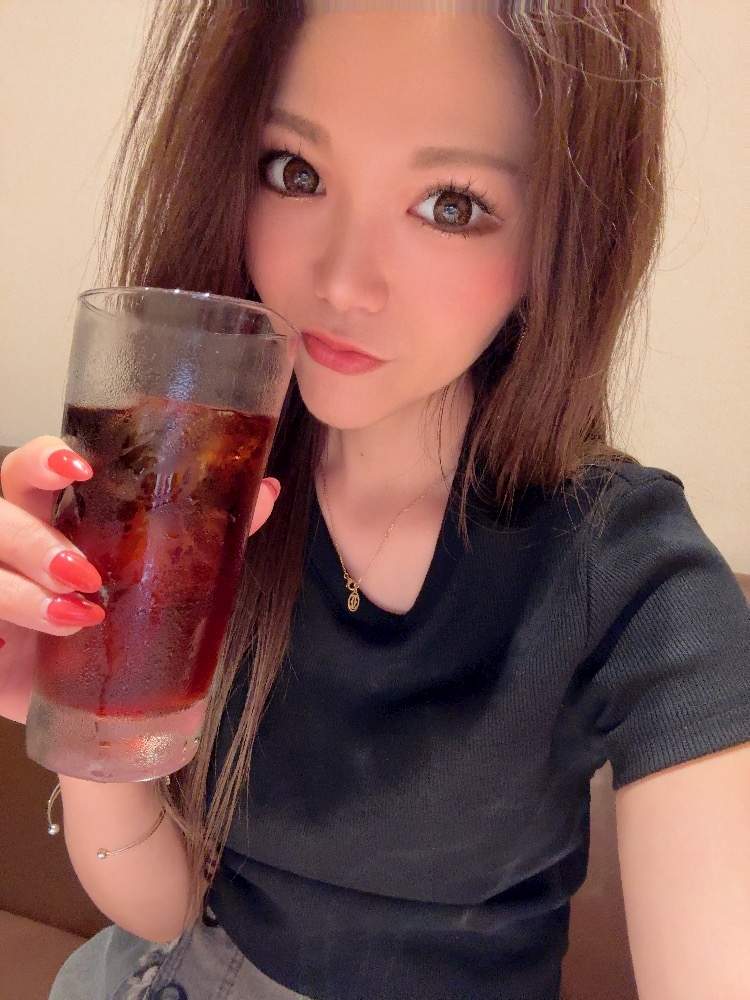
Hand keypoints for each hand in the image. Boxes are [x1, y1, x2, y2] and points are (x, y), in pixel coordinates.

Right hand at [0, 437, 280, 725]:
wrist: (98, 703)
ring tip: (79, 615)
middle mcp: (15, 545)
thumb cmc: (124, 624)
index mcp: (56, 516)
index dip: (44, 459)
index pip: (33, 467)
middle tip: (84, 571)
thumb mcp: (165, 577)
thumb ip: (205, 532)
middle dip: (32, 536)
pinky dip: (8, 625)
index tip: (81, 469)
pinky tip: (42, 644)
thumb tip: (265, 491)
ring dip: (26, 590)